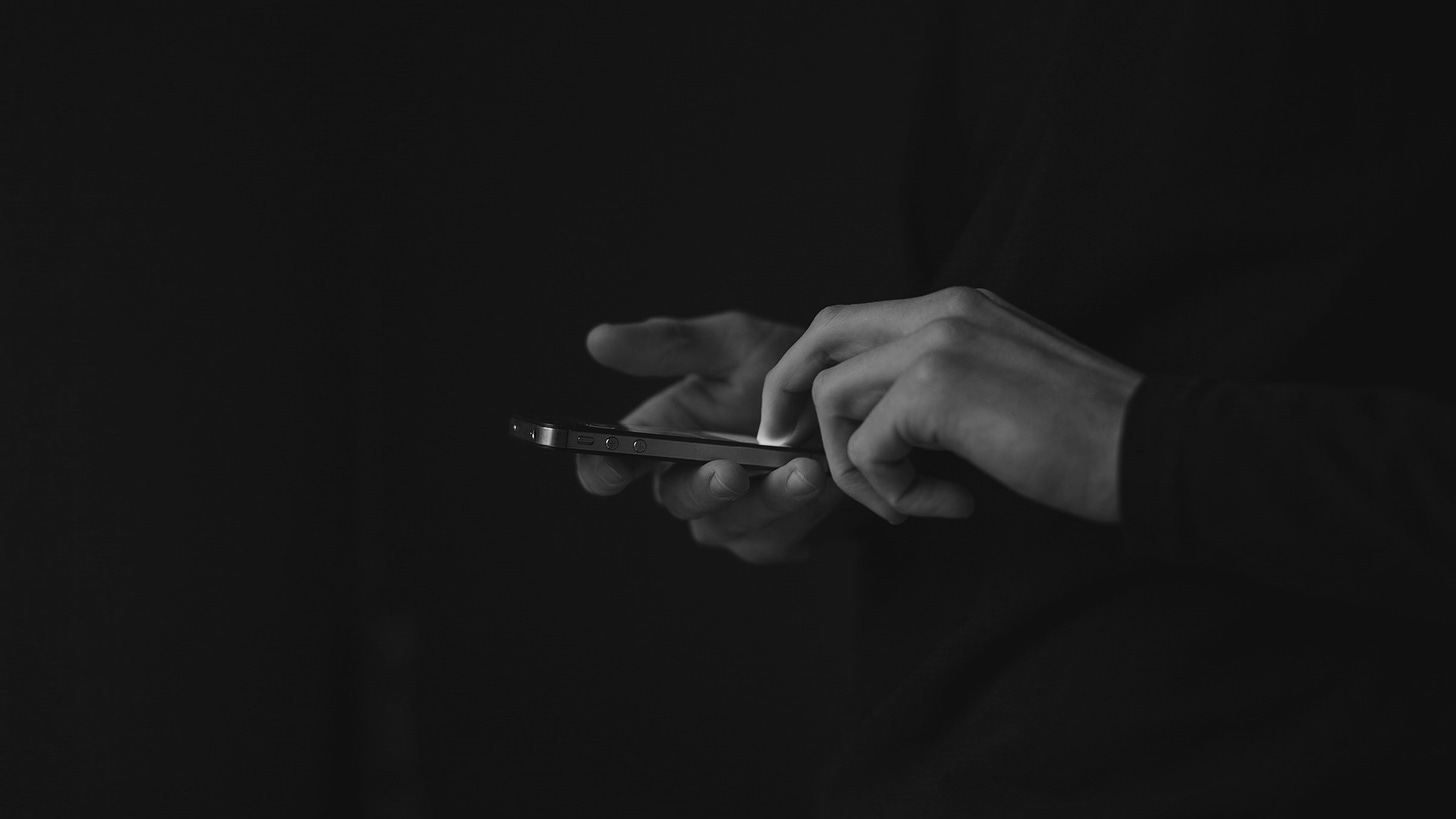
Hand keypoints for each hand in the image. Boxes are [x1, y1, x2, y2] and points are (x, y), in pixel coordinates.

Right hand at [576, 311, 844, 562]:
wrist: (860, 402)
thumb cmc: (789, 369)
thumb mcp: (735, 344)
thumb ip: (672, 344)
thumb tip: (597, 339)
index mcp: (664, 436)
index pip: (614, 463)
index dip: (603, 469)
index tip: (611, 466)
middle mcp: (689, 482)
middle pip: (676, 500)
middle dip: (703, 487)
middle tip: (732, 472)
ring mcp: (731, 518)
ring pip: (730, 526)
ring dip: (767, 500)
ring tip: (805, 469)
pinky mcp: (774, 540)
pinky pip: (778, 539)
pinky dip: (803, 512)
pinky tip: (827, 483)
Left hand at [758, 287, 1141, 523]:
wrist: (1149, 449)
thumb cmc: (1086, 435)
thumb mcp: (1002, 386)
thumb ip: (941, 384)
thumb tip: (881, 423)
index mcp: (958, 306)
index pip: (852, 321)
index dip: (812, 370)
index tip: (800, 422)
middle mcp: (941, 310)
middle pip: (822, 338)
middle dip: (788, 395)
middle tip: (785, 448)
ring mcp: (937, 343)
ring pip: (833, 398)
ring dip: (857, 467)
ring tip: (911, 502)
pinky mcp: (936, 390)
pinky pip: (869, 448)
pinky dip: (894, 492)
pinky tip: (951, 505)